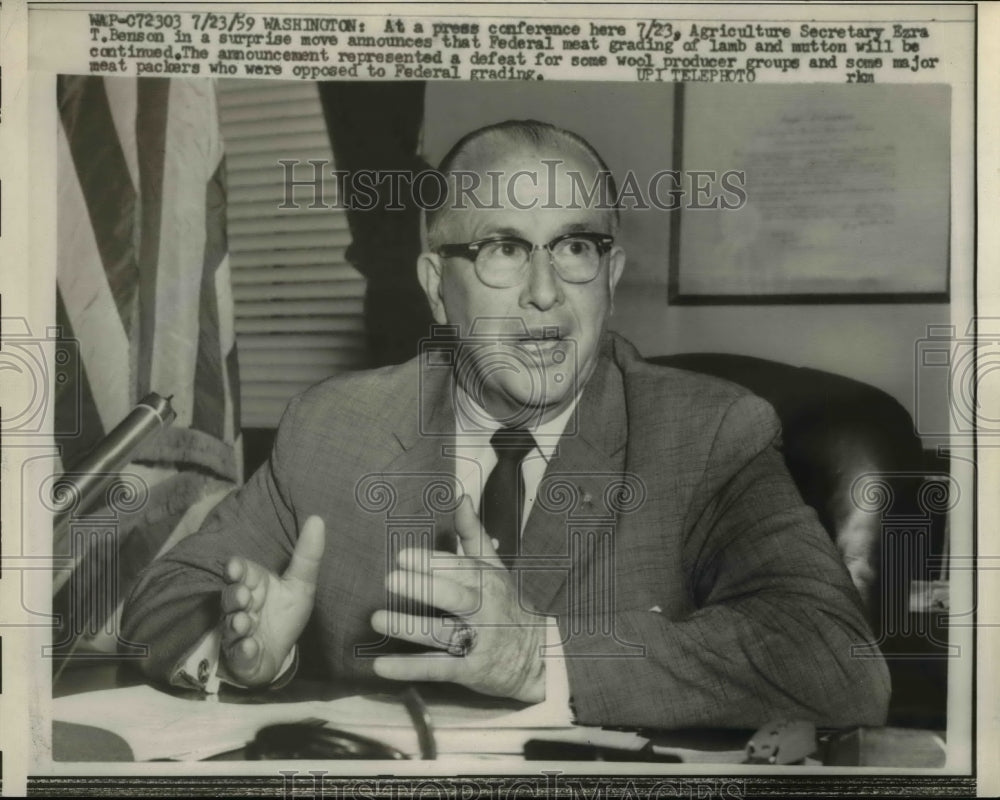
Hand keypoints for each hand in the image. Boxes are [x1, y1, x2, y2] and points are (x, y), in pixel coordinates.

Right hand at [220, 516, 324, 686]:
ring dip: (237, 623)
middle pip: (231, 597)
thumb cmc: (284, 613)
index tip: (236, 567)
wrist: (276, 654)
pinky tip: (250, 646)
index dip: (236, 570)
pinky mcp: (241, 657)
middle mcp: (241, 607)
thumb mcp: (301, 584)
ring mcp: (238, 632)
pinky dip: (243, 650)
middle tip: (244, 595)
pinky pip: (239, 654)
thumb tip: (317, 518)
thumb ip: (307, 555)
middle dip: (235, 596)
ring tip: (244, 622)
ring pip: (232, 625)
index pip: (240, 573)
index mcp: (254, 585)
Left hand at [371, 495, 545, 702]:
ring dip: (408, 627)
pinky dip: (408, 668)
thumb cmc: (505, 603)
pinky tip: (381, 665)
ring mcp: (476, 641)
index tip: (404, 555)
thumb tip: (461, 496)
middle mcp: (482, 609)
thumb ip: (473, 533)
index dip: (433, 562)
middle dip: (423, 588)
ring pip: (440, 633)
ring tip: (377, 619)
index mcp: (486, 581)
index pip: (460, 569)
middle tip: (391, 579)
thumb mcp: (494, 567)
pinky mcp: (468, 670)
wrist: (538, 655)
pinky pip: (436, 668)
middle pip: (452, 597)